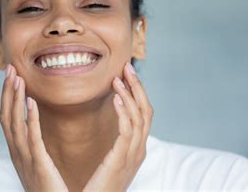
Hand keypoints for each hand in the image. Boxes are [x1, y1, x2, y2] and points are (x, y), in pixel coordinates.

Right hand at [0, 64, 67, 191]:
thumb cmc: (47, 188)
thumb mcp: (36, 162)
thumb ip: (33, 144)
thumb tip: (33, 124)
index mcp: (17, 151)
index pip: (7, 118)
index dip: (7, 96)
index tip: (12, 76)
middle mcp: (16, 153)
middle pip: (6, 116)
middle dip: (7, 92)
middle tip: (10, 69)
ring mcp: (25, 159)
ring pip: (14, 123)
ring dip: (15, 99)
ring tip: (18, 79)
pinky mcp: (38, 164)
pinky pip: (31, 138)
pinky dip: (29, 119)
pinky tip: (31, 102)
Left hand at [83, 62, 153, 191]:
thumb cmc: (101, 186)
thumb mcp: (113, 161)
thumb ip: (118, 144)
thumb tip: (114, 125)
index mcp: (138, 148)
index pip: (144, 114)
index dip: (137, 92)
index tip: (126, 74)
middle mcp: (140, 149)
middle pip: (146, 111)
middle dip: (137, 87)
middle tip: (127, 66)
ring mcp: (133, 155)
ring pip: (139, 117)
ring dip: (129, 94)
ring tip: (118, 78)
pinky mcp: (121, 159)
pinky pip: (127, 131)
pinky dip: (123, 112)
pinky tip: (115, 98)